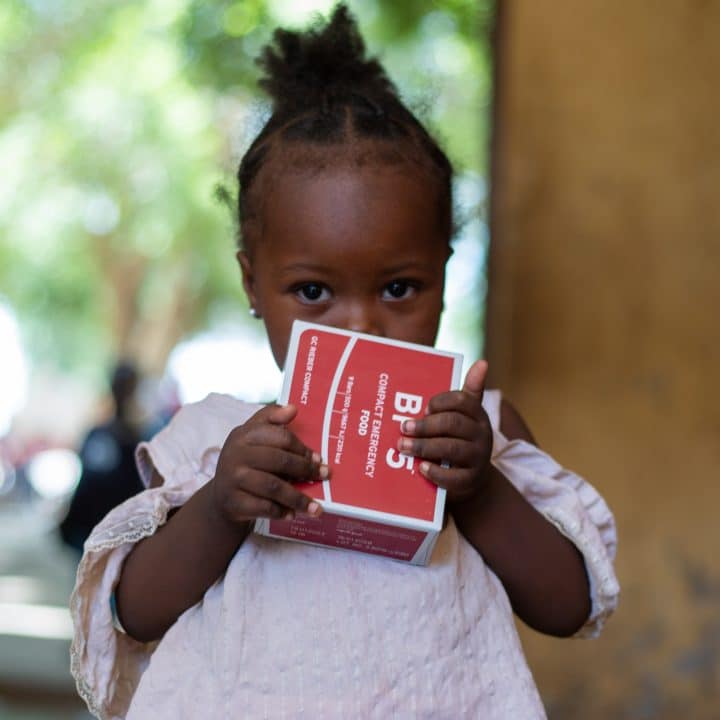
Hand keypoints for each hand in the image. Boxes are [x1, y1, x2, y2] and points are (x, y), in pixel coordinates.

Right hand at [211, 404, 326, 524]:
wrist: (221, 495)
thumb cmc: (245, 461)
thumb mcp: (252, 435)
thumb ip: (271, 418)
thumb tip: (293, 408)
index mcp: (244, 435)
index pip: (279, 437)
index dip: (302, 448)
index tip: (318, 458)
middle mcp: (236, 455)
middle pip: (280, 461)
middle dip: (306, 470)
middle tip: (324, 476)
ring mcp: (233, 479)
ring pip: (274, 487)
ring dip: (299, 498)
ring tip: (316, 507)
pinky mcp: (233, 502)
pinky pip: (264, 507)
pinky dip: (282, 512)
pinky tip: (293, 513)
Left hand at [396, 360, 491, 502]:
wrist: (473, 477)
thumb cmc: (461, 437)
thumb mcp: (466, 415)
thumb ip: (469, 390)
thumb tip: (482, 362)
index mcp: (478, 415)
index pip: (462, 401)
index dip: (441, 402)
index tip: (423, 407)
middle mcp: (482, 435)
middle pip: (453, 424)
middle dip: (425, 425)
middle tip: (403, 427)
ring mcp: (478, 458)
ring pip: (450, 448)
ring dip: (423, 446)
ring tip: (402, 446)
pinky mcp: (471, 480)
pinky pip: (453, 477)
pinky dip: (435, 472)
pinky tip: (420, 467)